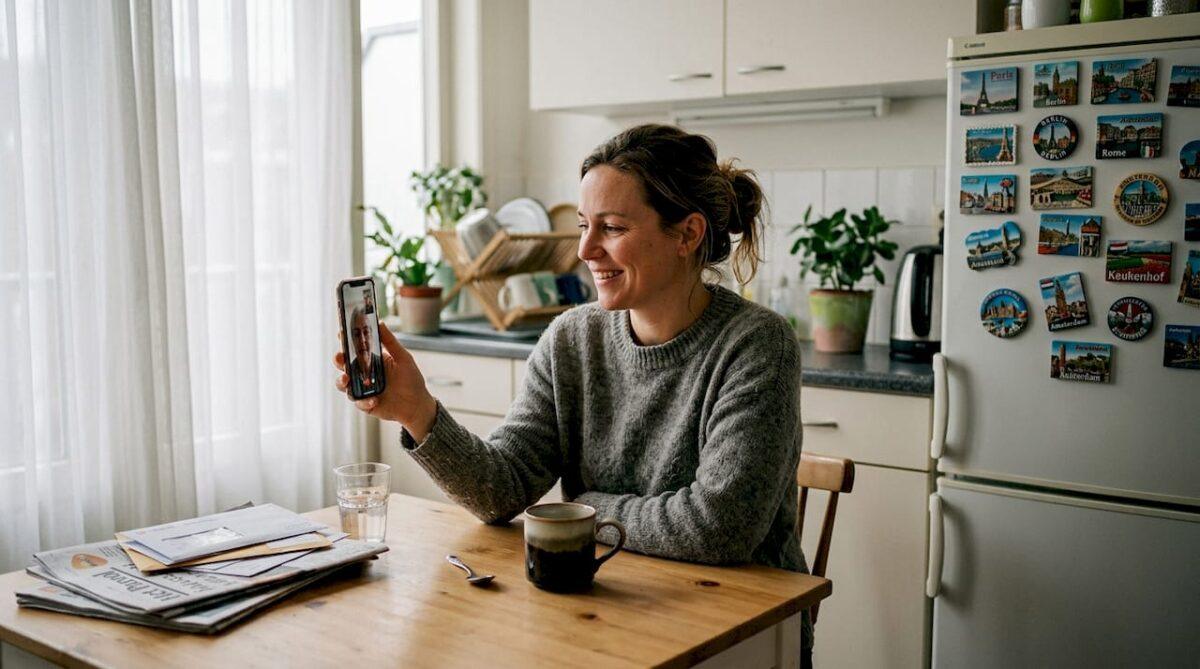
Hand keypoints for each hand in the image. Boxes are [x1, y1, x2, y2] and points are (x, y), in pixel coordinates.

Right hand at [334, 324, 437, 440]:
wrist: (416, 405)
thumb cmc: (411, 379)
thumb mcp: (403, 357)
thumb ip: (390, 341)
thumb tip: (379, 322)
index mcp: (371, 359)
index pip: (354, 348)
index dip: (345, 340)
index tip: (341, 333)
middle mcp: (363, 373)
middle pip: (343, 364)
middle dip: (338, 359)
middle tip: (340, 357)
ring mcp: (362, 389)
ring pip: (343, 383)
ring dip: (341, 380)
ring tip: (346, 378)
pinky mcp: (365, 403)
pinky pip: (358, 402)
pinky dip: (364, 401)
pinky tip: (375, 400)